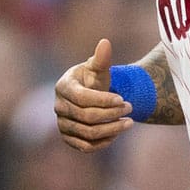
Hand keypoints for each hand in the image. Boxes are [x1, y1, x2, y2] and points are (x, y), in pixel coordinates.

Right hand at [53, 38, 133, 152]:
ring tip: (129, 122)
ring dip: (112, 129)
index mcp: (63, 87)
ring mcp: (62, 124)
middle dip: (112, 114)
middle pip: (87, 117)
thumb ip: (101, 58)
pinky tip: (117, 134)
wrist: (89, 95)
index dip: (104, 100)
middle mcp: (59, 107)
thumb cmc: (94, 79)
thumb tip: (105, 43)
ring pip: (88, 133)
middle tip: (130, 108)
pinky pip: (85, 146)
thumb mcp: (98, 68)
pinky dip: (103, 142)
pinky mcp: (69, 138)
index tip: (123, 99)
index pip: (83, 98)